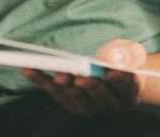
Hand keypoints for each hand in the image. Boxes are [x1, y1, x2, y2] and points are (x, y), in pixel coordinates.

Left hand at [24, 39, 146, 116]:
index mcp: (128, 93)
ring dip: (64, 88)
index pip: (123, 88)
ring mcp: (89, 108)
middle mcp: (109, 106)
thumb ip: (127, 55)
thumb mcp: (132, 51)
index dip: (112, 82)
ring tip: (57, 74)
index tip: (103, 74)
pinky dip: (41, 81)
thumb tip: (114, 59)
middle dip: (86, 87)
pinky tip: (28, 69)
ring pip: (76, 101)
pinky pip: (55, 93)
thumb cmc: (124, 58)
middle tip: (76, 76)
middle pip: (97, 99)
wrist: (117, 70)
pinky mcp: (70, 103)